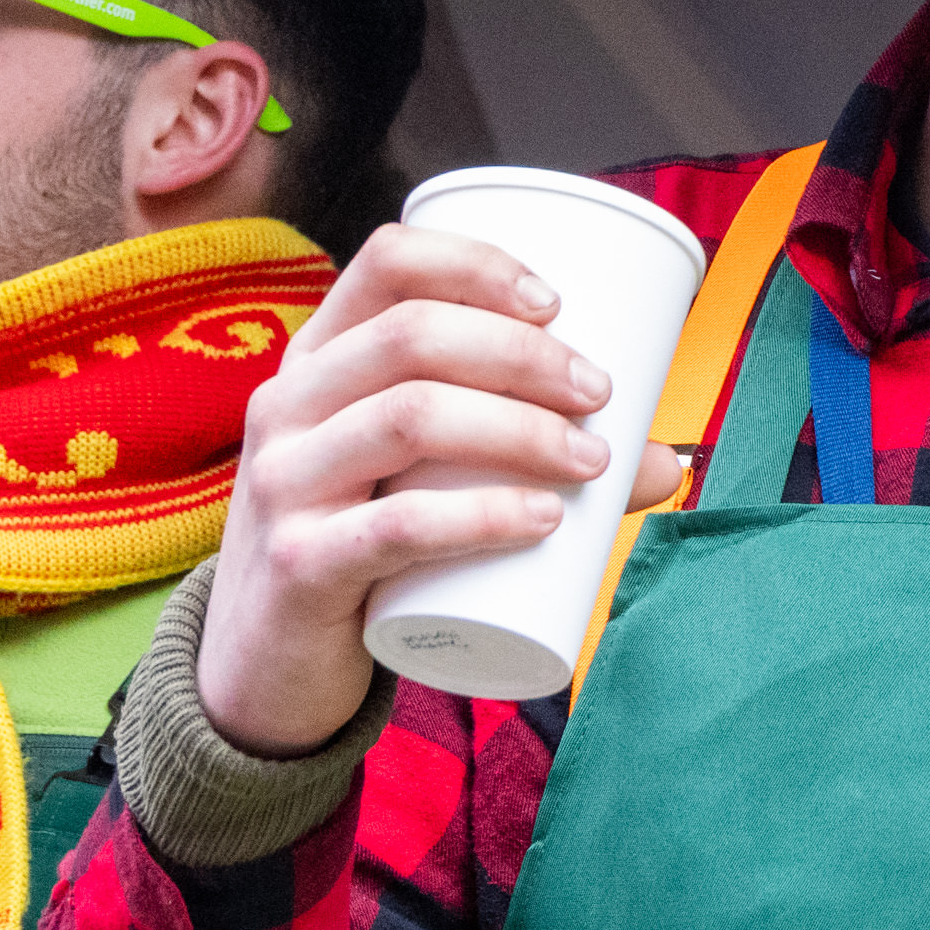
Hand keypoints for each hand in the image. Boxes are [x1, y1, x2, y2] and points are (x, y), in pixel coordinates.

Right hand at [196, 223, 684, 755]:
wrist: (264, 668)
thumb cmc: (359, 545)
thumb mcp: (410, 479)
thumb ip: (516, 457)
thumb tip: (664, 459)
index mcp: (315, 357)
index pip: (387, 262)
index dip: (477, 264)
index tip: (559, 305)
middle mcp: (286, 403)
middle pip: (411, 335)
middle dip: (524, 353)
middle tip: (599, 393)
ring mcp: (283, 482)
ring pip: (410, 417)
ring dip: (520, 428)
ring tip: (591, 458)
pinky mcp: (300, 564)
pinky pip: (398, 525)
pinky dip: (483, 515)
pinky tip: (543, 520)